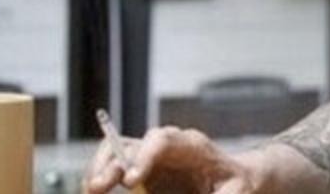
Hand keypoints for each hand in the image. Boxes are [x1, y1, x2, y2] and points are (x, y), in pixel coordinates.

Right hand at [82, 126, 263, 193]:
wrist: (236, 179)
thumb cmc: (238, 185)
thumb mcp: (237, 192)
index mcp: (191, 145)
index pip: (162, 139)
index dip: (143, 156)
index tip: (131, 181)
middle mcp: (166, 145)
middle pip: (132, 143)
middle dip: (112, 163)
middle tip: (97, 188)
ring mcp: (151, 155)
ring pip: (116, 151)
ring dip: (100, 169)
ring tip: (91, 190)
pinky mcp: (141, 169)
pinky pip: (114, 166)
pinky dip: (101, 177)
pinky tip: (94, 191)